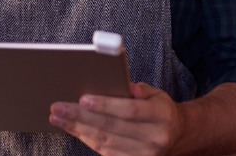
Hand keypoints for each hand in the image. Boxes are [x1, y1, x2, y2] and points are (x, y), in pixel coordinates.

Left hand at [49, 83, 185, 155]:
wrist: (178, 136)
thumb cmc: (160, 109)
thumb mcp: (155, 94)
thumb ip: (138, 90)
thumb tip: (122, 86)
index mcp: (161, 116)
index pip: (129, 110)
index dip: (105, 105)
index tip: (82, 99)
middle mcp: (154, 138)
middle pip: (111, 127)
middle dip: (80, 117)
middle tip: (57, 108)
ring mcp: (144, 154)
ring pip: (104, 141)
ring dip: (77, 129)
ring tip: (57, 117)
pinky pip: (105, 151)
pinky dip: (86, 139)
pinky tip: (72, 128)